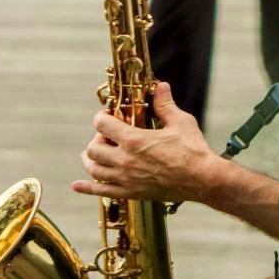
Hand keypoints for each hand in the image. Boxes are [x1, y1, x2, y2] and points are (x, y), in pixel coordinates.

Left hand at [72, 82, 220, 202]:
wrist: (202, 179)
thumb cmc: (193, 150)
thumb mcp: (180, 122)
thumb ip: (165, 104)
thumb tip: (160, 86)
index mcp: (134, 140)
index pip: (102, 124)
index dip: (102, 117)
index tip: (108, 115)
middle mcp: (125, 160)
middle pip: (93, 148)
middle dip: (97, 138)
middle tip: (108, 135)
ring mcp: (126, 179)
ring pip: (94, 170)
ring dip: (90, 159)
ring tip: (95, 153)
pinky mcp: (131, 193)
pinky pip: (102, 192)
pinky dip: (86, 188)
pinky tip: (76, 186)